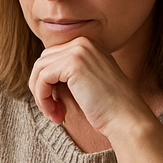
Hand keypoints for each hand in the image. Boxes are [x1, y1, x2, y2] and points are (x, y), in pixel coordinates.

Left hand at [28, 36, 149, 136]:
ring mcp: (79, 50)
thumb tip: (36, 75)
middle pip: (43, 61)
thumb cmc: (107, 108)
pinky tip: (56, 113)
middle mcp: (84, 43)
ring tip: (53, 114)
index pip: (52, 58)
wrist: (127, 119)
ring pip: (39, 70)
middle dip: (41, 88)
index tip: (55, 105)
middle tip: (52, 112)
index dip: (47, 83)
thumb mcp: (86, 83)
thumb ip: (66, 73)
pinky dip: (43, 98)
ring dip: (41, 96)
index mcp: (89, 45)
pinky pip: (42, 79)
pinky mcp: (73, 63)